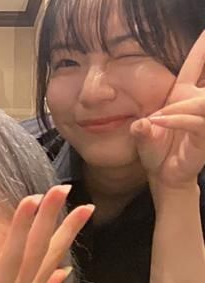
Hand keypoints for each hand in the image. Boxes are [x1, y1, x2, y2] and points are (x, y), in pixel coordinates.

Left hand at [131, 31, 204, 189]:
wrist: (163, 175)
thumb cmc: (155, 150)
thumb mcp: (143, 133)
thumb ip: (141, 128)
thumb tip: (140, 125)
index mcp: (182, 96)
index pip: (195, 66)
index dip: (201, 49)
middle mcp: (195, 104)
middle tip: (195, 59)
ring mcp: (202, 120)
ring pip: (202, 101)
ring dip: (180, 107)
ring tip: (157, 117)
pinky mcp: (204, 137)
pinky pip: (196, 122)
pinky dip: (177, 120)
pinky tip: (158, 122)